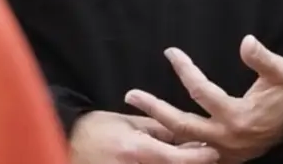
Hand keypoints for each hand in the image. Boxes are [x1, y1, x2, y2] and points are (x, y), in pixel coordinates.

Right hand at [69, 110, 218, 163]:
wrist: (67, 143)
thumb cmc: (97, 129)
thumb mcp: (127, 123)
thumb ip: (156, 129)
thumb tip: (184, 133)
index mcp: (136, 150)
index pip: (175, 158)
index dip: (197, 157)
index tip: (215, 151)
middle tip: (209, 155)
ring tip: (192, 157)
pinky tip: (166, 161)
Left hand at [124, 36, 282, 162]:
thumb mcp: (282, 73)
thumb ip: (263, 59)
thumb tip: (246, 41)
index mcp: (237, 116)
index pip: (201, 91)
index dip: (184, 69)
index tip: (170, 52)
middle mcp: (226, 138)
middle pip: (181, 125)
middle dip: (155, 109)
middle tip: (131, 94)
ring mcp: (225, 152)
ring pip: (183, 143)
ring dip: (160, 128)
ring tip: (136, 115)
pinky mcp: (226, 158)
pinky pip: (193, 155)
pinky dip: (175, 145)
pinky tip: (158, 135)